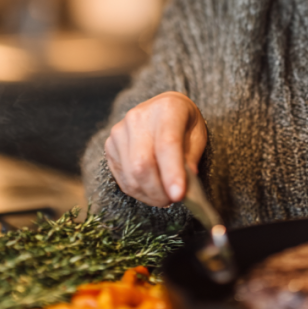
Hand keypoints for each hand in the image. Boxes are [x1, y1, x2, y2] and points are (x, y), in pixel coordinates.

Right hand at [104, 91, 207, 207]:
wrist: (162, 109)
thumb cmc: (184, 124)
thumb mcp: (197, 136)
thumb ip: (191, 160)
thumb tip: (184, 189)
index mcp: (167, 109)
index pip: (167, 144)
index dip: (172, 173)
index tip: (179, 196)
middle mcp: (138, 118)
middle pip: (142, 164)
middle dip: (159, 191)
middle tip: (173, 199)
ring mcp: (120, 132)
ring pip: (131, 176)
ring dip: (149, 195)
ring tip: (164, 196)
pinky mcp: (110, 146)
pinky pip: (123, 179)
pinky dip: (139, 192)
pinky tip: (151, 190)